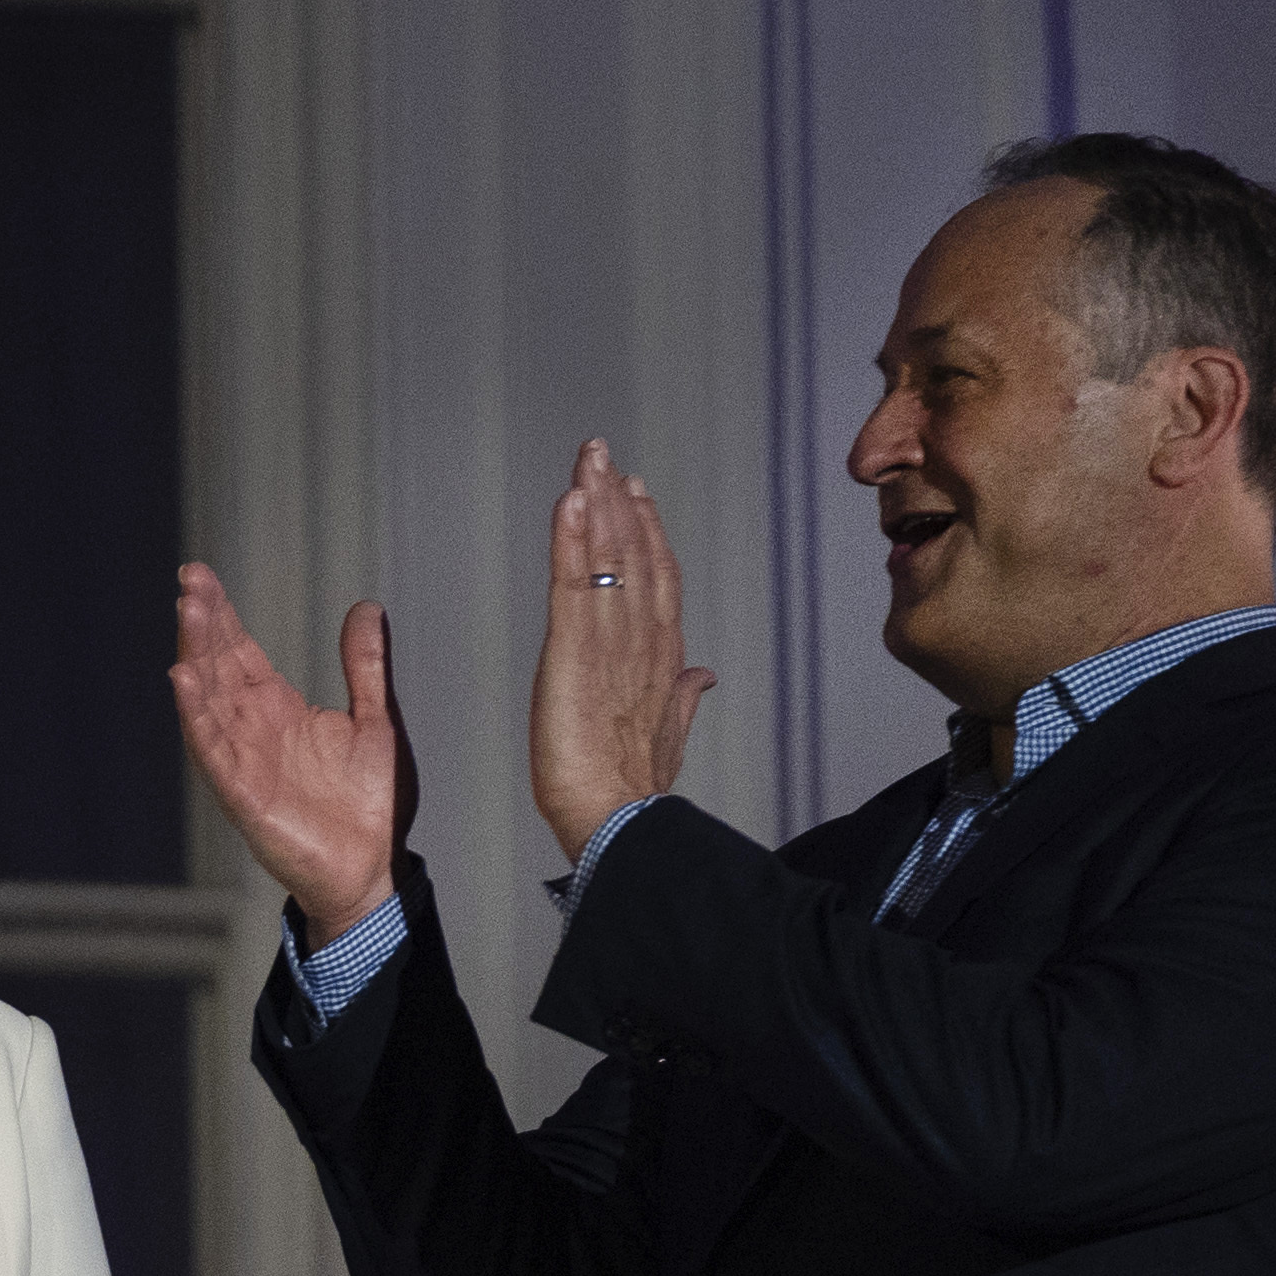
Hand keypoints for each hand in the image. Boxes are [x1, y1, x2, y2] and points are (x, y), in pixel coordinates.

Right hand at [168, 569, 410, 938]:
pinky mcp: (244, 797)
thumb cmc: (370, 806)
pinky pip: (213, 752)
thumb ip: (365, 667)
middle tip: (191, 581)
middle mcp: (253, 733)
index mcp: (279, 713)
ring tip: (188, 613)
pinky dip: (197, 716)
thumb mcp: (376, 720)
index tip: (201, 576)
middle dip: (204, 624)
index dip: (222, 616)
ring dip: (196, 656)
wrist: (375, 869)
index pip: (240, 654)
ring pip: (210, 701)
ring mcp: (243, 764)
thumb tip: (365, 608)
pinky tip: (183, 680)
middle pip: (218, 668)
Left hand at [531, 439, 715, 862]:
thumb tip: (704, 675)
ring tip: (588, 459)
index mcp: (661, 656)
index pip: (657, 579)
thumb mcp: (667, 734)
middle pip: (635, 553)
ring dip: (596, 503)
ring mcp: (612, 640)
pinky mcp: (575, 650)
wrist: (620, 819)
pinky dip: (571, 539)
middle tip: (603, 455)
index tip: (635, 494)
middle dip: (620, 501)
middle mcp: (642, 637)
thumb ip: (685, 698)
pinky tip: (571, 500)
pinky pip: (573, 582)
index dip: (647, 532)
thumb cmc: (634, 788)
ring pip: (607, 556)